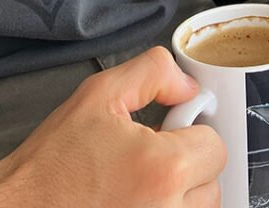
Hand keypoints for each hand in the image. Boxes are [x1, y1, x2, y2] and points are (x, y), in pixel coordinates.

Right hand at [0, 46, 225, 207]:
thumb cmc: (53, 161)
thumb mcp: (100, 94)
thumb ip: (154, 73)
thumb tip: (189, 87)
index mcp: (163, 169)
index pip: (215, 145)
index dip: (190, 130)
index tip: (166, 129)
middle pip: (211, 181)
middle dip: (187, 163)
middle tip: (148, 155)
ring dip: (179, 193)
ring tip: (139, 180)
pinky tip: (133, 199)